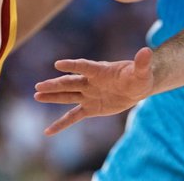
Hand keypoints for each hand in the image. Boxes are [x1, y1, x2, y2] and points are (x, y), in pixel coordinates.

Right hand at [33, 47, 154, 134]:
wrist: (136, 86)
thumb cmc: (138, 76)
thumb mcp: (141, 71)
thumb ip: (142, 63)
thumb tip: (146, 52)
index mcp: (100, 70)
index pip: (84, 66)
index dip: (72, 65)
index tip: (58, 64)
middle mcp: (90, 82)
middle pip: (70, 82)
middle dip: (55, 85)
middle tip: (39, 85)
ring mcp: (88, 95)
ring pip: (67, 96)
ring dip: (52, 96)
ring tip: (37, 95)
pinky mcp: (90, 108)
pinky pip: (73, 117)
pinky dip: (61, 124)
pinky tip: (48, 131)